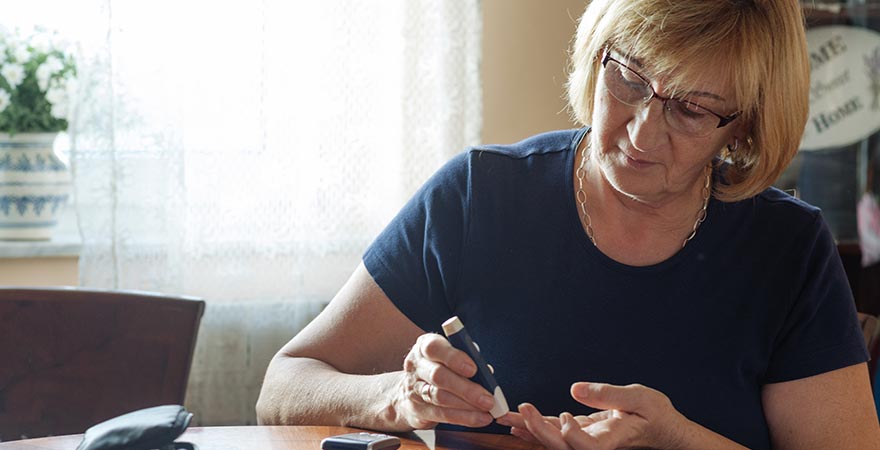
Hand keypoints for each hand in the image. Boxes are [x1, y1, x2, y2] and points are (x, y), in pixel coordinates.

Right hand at [390, 333, 495, 429]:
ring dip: (467, 406)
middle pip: (438, 376)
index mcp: (424, 346)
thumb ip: (467, 360)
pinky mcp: (417, 409)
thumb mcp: (449, 357)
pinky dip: (463, 417)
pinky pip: (441, 415)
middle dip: (466, 389)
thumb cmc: (438, 368)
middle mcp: (416, 366)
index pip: (434, 348)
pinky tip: (479, 418)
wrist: (408, 391)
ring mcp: (414, 389)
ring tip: (487, 410)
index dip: (454, 358)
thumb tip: (487, 372)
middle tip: (488, 399)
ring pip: (440, 398)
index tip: (473, 369)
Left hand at [498, 382, 687, 449]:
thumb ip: (608, 394)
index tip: (564, 418)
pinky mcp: (583, 433)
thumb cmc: (656, 414)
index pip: (589, 446)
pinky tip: (518, 424)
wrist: (661, 428)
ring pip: (554, 440)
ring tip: (505, 417)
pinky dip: (537, 427)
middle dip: (539, 430)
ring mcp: (588, 440)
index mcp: (614, 437)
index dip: (573, 436)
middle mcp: (598, 443)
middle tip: (521, 411)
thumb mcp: (640, 397)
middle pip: (563, 446)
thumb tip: (574, 389)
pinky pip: (556, 433)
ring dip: (529, 428)